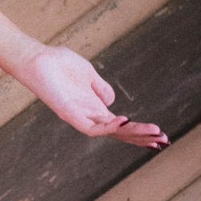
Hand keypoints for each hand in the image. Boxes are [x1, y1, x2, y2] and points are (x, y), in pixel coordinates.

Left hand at [17, 42, 168, 148]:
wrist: (36, 59)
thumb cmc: (58, 64)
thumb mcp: (88, 74)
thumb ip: (100, 88)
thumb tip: (113, 100)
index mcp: (95, 108)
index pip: (122, 126)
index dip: (141, 131)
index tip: (162, 135)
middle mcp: (89, 115)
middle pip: (121, 133)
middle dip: (142, 137)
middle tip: (164, 141)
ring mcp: (80, 116)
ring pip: (111, 132)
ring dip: (133, 133)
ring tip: (154, 133)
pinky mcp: (69, 114)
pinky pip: (91, 127)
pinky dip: (109, 126)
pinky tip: (125, 121)